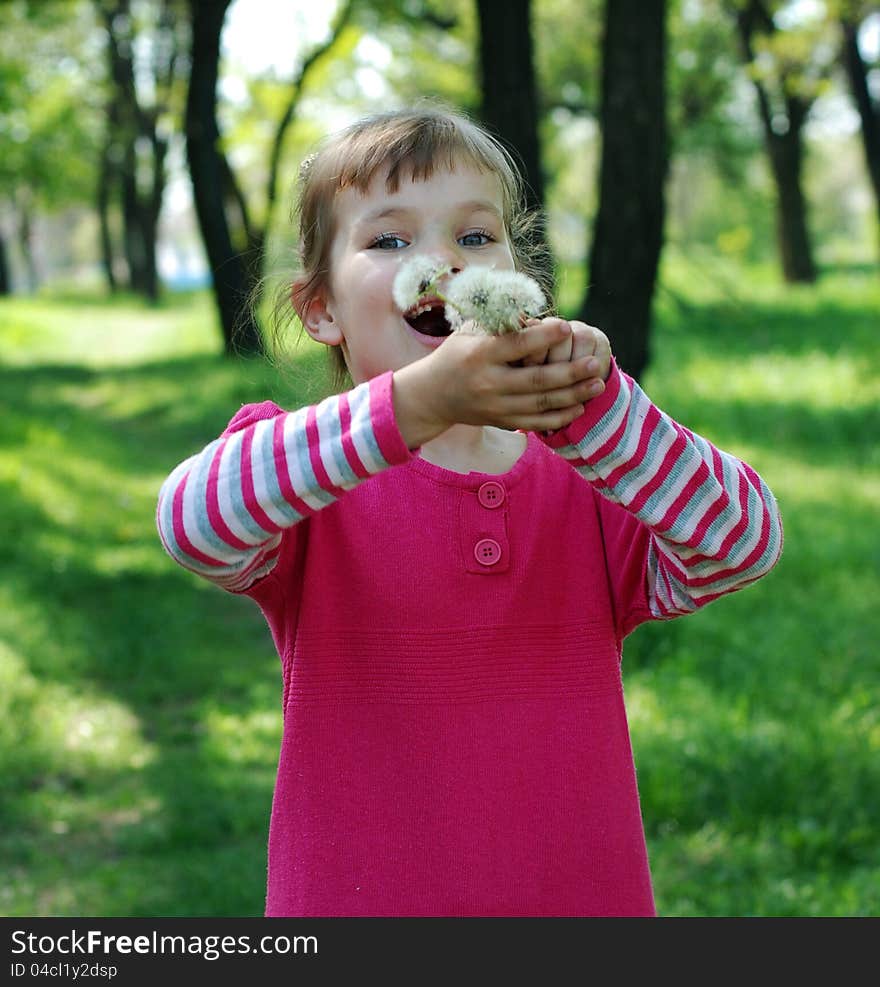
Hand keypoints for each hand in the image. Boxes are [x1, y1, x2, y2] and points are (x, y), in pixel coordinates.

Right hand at [393, 320, 601, 447]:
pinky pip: (535, 423)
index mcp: (481, 354)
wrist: (432, 395)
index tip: (567, 327)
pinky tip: (579, 407)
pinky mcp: (501, 421)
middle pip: (535, 380)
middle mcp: (489, 383)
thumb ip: (501, 323)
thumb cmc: (456, 354)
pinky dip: (559, 417)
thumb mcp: (470, 331)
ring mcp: (496, 406)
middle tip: (594, 363)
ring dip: (573, 395)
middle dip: (569, 372)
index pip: (517, 345)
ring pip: (540, 404)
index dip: (544, 337)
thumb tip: (536, 311)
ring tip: (598, 383)